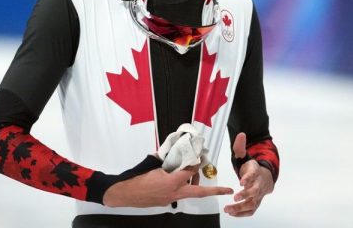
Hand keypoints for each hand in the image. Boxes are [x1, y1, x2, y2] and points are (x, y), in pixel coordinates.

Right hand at [103, 164, 232, 207]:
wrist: (126, 193)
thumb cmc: (136, 178)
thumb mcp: (152, 164)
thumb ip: (166, 159)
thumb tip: (174, 151)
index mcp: (171, 181)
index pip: (190, 170)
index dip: (198, 163)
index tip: (203, 156)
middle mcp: (173, 192)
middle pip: (198, 191)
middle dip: (214, 191)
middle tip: (227, 190)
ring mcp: (170, 199)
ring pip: (188, 191)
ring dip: (194, 183)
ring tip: (192, 174)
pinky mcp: (166, 201)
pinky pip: (178, 193)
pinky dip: (181, 186)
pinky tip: (177, 178)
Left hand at [223, 132, 273, 216]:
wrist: (265, 178)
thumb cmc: (252, 168)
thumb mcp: (246, 156)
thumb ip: (240, 147)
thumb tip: (241, 134)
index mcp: (256, 171)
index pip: (253, 174)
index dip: (248, 177)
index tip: (242, 181)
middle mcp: (258, 184)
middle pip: (254, 191)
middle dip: (245, 195)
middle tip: (235, 197)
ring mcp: (258, 195)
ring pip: (252, 203)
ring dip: (241, 207)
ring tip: (228, 209)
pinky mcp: (256, 202)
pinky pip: (251, 210)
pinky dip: (242, 213)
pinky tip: (232, 213)